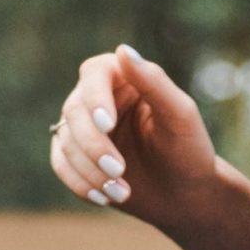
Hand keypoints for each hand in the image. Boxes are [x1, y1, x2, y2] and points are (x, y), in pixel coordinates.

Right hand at [49, 45, 249, 249]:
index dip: (95, 97)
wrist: (185, 196)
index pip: (94, 73)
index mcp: (124, 78)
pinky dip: (79, 184)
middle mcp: (98, 99)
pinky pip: (61, 165)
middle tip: (118, 170)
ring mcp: (84, 128)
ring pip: (66, 140)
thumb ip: (154, 82)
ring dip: (89, 170)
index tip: (108, 125)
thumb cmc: (188, 150)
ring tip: (122, 193)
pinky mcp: (75, 157)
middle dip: (94, 145)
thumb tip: (124, 50)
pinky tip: (104, 198)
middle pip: (75, 110)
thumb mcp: (180, 115)